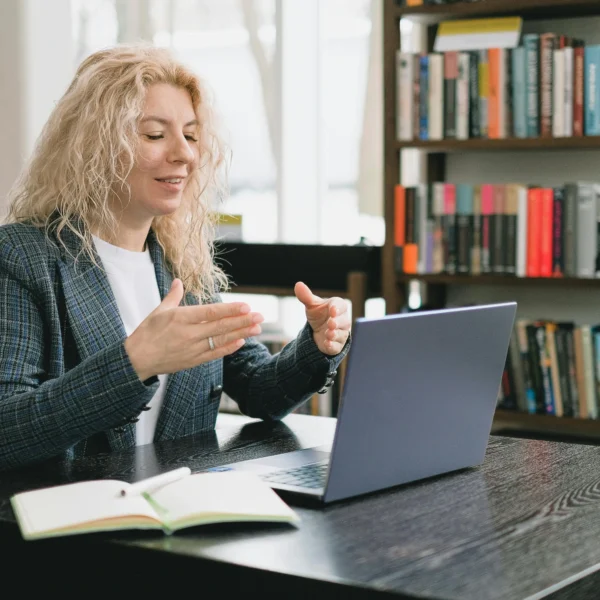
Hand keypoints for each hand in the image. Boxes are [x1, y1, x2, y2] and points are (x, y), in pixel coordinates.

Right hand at [124, 279, 263, 380]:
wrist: (136, 360)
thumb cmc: (146, 333)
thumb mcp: (158, 311)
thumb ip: (173, 296)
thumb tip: (178, 281)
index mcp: (180, 318)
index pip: (210, 312)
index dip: (230, 309)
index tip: (246, 306)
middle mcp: (188, 333)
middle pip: (220, 326)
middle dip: (242, 321)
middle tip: (260, 316)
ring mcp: (192, 348)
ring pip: (221, 340)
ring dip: (241, 334)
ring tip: (257, 328)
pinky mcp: (193, 361)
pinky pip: (214, 354)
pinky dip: (228, 348)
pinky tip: (241, 342)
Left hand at [294, 281, 350, 355]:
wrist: (318, 332)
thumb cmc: (319, 315)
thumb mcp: (312, 306)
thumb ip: (306, 296)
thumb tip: (298, 285)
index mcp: (337, 307)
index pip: (341, 306)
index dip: (337, 308)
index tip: (332, 310)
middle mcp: (342, 320)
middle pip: (344, 321)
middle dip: (337, 322)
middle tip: (331, 323)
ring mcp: (341, 333)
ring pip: (341, 334)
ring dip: (335, 334)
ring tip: (328, 333)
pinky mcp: (337, 345)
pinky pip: (337, 346)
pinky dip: (332, 345)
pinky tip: (327, 343)